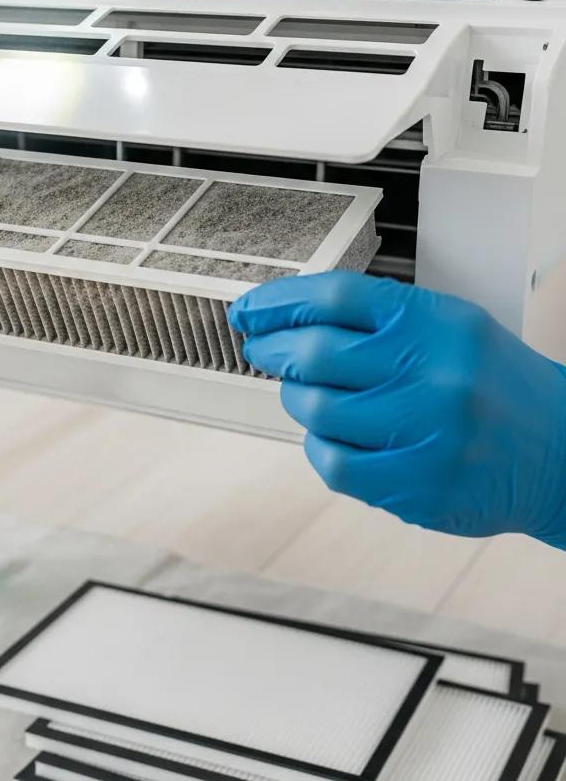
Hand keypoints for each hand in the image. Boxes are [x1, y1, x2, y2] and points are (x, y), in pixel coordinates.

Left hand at [229, 272, 565, 547]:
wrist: (564, 454)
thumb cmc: (492, 385)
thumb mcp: (449, 328)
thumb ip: (375, 321)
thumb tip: (284, 321)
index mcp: (435, 322)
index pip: (334, 296)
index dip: (277, 301)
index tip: (247, 311)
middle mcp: (432, 372)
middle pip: (313, 352)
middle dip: (272, 349)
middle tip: (262, 349)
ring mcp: (425, 432)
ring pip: (314, 409)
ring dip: (298, 399)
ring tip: (312, 394)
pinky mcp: (418, 485)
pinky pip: (332, 462)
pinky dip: (319, 446)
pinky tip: (336, 437)